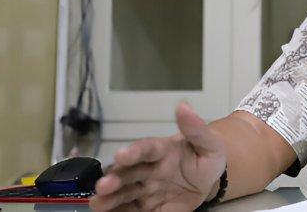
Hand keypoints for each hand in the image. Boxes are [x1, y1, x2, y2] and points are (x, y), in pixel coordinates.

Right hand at [89, 102, 226, 211]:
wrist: (209, 180)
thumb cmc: (206, 157)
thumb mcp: (209, 143)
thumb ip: (197, 129)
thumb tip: (183, 105)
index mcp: (162, 150)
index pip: (147, 149)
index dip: (134, 151)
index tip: (121, 155)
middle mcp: (148, 169)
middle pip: (128, 172)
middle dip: (115, 178)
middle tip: (103, 185)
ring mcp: (145, 189)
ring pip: (124, 193)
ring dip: (110, 198)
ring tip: (96, 203)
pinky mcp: (146, 207)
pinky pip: (130, 211)